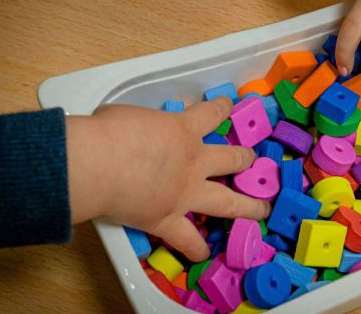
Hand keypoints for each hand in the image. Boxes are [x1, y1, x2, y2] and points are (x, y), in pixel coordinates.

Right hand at [66, 96, 270, 261]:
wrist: (98, 162)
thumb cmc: (109, 131)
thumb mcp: (130, 114)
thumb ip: (142, 124)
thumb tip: (132, 130)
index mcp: (184, 130)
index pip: (212, 114)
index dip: (222, 108)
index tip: (228, 107)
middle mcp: (194, 162)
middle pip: (233, 159)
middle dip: (246, 159)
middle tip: (252, 160)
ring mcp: (186, 194)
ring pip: (228, 202)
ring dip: (249, 207)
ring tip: (262, 210)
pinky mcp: (168, 220)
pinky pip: (189, 240)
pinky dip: (196, 248)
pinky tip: (203, 253)